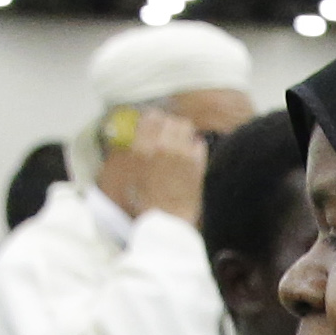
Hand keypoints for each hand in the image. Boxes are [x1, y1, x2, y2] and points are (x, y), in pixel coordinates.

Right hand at [101, 105, 208, 224]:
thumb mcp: (136, 170)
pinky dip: (196, 150)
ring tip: (184, 148)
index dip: (156, 120)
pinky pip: (199, 143)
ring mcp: (179, 152)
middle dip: (172, 128)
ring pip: (186, 127)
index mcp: (141, 147)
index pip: (150, 116)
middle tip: (174, 139)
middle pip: (170, 120)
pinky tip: (192, 161)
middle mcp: (160, 145)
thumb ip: (140, 148)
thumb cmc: (149, 199)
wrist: (168, 217)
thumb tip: (147, 133)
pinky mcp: (196, 161)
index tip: (159, 126)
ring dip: (185, 135)